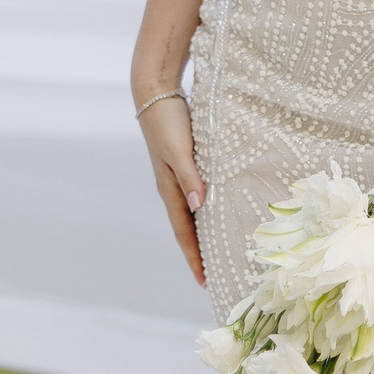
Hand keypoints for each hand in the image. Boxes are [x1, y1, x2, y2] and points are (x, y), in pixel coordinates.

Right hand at [138, 93, 206, 284]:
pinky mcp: (184, 164)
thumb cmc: (168, 120)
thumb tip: (199, 207)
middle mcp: (172, 187)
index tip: (204, 280)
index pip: (184, 232)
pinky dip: (206, 211)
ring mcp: (177, 177)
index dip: (194, 257)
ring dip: (203, 234)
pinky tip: (217, 212)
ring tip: (218, 251)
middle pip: (187, 229)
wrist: (154, 92)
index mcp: (170, 189)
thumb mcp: (180, 150)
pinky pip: (196, 196)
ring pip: (192, 214)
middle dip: (199, 253)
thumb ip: (190, 177)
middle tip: (214, 275)